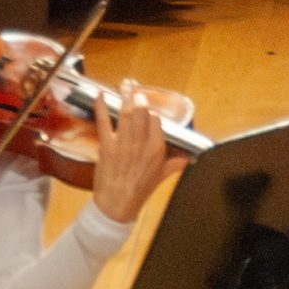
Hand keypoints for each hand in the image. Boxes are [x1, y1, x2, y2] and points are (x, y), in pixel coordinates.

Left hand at [90, 81, 186, 222]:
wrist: (117, 204)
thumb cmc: (140, 191)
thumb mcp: (162, 177)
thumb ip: (175, 163)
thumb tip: (188, 157)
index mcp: (157, 150)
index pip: (156, 122)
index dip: (151, 113)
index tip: (147, 108)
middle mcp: (142, 144)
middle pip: (141, 114)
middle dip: (138, 98)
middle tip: (135, 85)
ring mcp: (124, 144)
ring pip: (126, 115)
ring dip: (124, 97)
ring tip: (125, 84)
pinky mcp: (107, 146)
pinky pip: (104, 123)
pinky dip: (101, 108)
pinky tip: (100, 96)